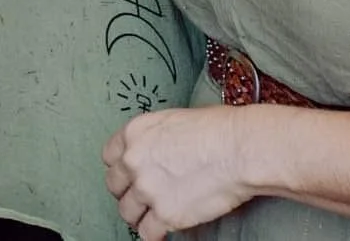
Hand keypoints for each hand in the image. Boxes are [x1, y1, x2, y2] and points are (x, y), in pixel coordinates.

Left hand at [103, 107, 252, 240]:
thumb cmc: (218, 129)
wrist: (239, 149)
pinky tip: (163, 231)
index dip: (121, 167)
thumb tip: (157, 152)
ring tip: (153, 215)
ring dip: (139, 215)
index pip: (110, 156)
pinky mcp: (165, 215)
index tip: (129, 175)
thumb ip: (155, 139)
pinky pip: (147, 233)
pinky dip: (154, 234)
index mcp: (135, 133)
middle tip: (142, 196)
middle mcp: (134, 161)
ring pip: (127, 212)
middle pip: (114, 186)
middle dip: (127, 192)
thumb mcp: (174, 120)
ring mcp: (147, 189)